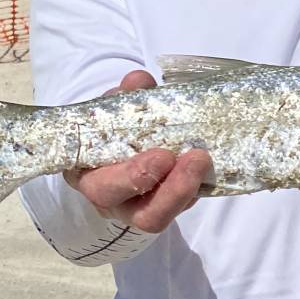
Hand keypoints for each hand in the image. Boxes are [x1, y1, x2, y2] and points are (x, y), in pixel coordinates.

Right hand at [65, 70, 212, 230]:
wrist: (115, 145)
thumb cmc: (107, 130)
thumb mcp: (111, 111)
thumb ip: (124, 97)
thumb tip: (139, 80)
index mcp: (89, 177)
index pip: (104, 189)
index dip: (133, 177)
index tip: (163, 155)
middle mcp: (115, 203)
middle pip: (141, 215)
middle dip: (170, 190)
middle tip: (195, 158)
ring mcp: (141, 210)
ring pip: (164, 218)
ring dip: (188, 190)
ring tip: (205, 159)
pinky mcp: (168, 208)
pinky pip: (183, 206)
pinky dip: (198, 187)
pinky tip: (209, 165)